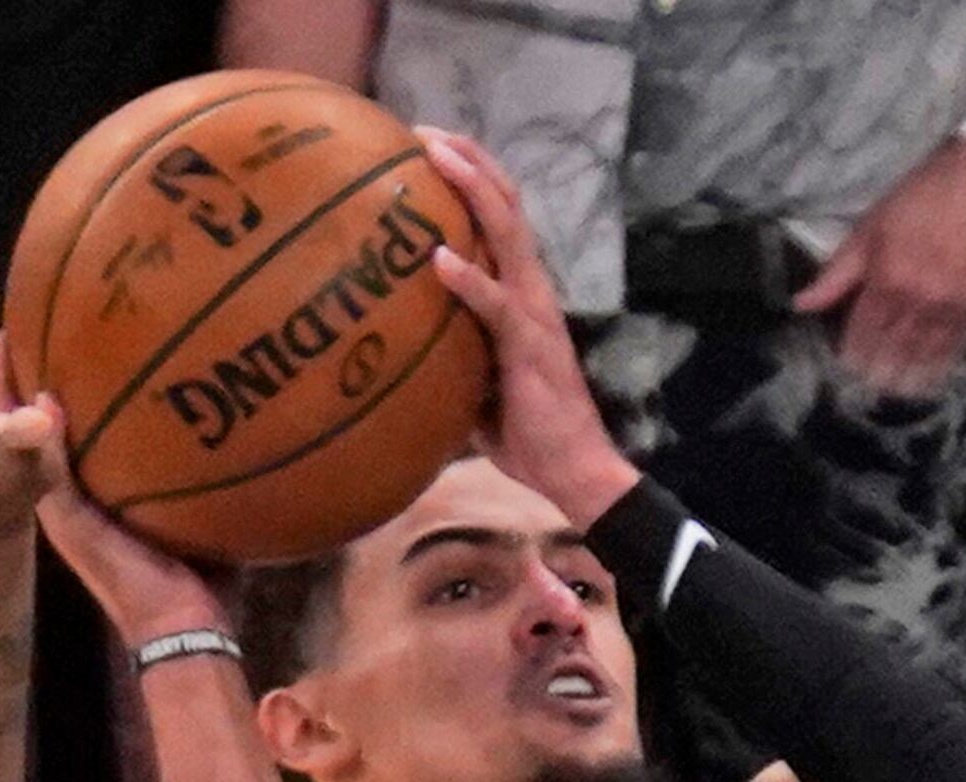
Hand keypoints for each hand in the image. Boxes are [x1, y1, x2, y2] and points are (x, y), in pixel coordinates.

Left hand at [416, 128, 638, 527]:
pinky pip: (495, 304)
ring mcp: (532, 311)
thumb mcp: (472, 380)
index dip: (470, 177)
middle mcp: (530, 288)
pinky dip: (467, 279)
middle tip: (424, 131)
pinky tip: (439, 258)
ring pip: (505, 233)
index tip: (428, 147)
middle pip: (504, 205)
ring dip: (470, 190)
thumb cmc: (522, 428)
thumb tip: (395, 347)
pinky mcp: (528, 344)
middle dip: (467, 161)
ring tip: (436, 155)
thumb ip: (446, 350)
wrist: (570, 467)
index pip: (498, 217)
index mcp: (519, 291)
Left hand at [793, 141, 965, 397]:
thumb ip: (838, 272)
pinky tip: (937, 373)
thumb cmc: (925, 195)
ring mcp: (956, 306)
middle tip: (869, 391)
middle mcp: (920, 301)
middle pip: (894, 348)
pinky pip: (962, 342)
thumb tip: (801, 305)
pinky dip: (947, 360)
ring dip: (912, 375)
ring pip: (929, 352)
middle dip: (880, 371)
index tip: (846, 369)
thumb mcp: (872, 226)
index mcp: (888, 281)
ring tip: (899, 392)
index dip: (853, 353)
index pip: (863, 331)